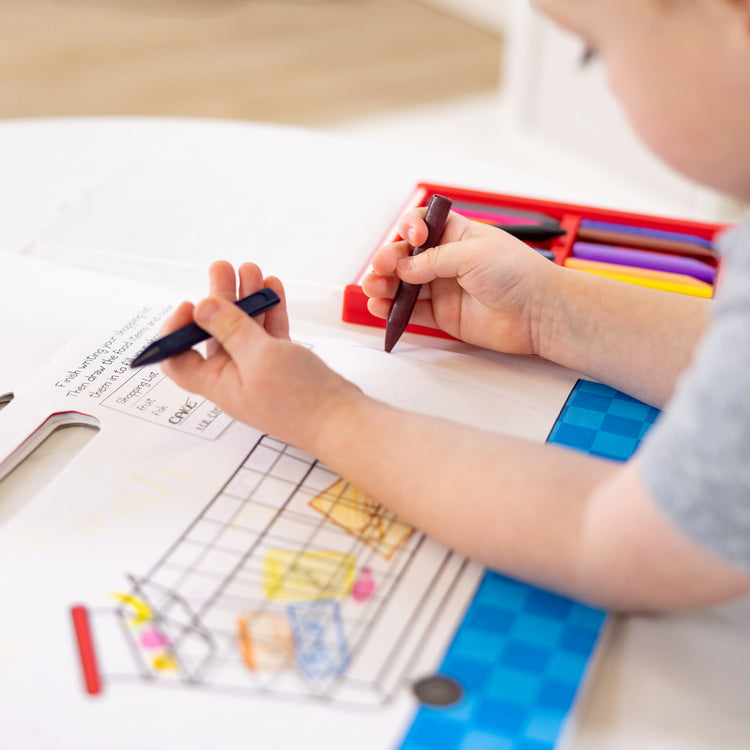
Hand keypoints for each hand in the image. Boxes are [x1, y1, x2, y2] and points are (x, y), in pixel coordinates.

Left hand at [160, 261, 361, 450]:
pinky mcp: (283, 365)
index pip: (178, 359)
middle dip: (218, 299)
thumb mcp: (259, 356)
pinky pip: (270, 333)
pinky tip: (272, 288)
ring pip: (245, 329)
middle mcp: (234, 376)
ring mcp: (260, 369)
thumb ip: (231, 329)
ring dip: (247, 299)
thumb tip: (202, 307)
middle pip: (215, 333)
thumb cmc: (300, 400)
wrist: (341, 420)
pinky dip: (270, 310)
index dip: (176, 331)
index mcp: (218, 382)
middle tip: (223, 268)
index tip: (191, 305)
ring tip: (251, 270)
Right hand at [362, 208, 556, 353]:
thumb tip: (403, 268)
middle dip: (389, 261)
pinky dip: (394, 311)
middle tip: (381, 269)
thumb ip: (433, 261)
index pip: (422, 224)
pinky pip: (412, 312)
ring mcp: (444, 288)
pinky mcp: (444, 316)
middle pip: (406, 257)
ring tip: (374, 290)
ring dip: (385, 286)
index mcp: (457, 235)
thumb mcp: (472, 254)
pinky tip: (381, 308)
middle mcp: (447, 260)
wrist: (538, 312)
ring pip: (404, 285)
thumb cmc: (518, 274)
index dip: (410, 229)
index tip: (411, 238)